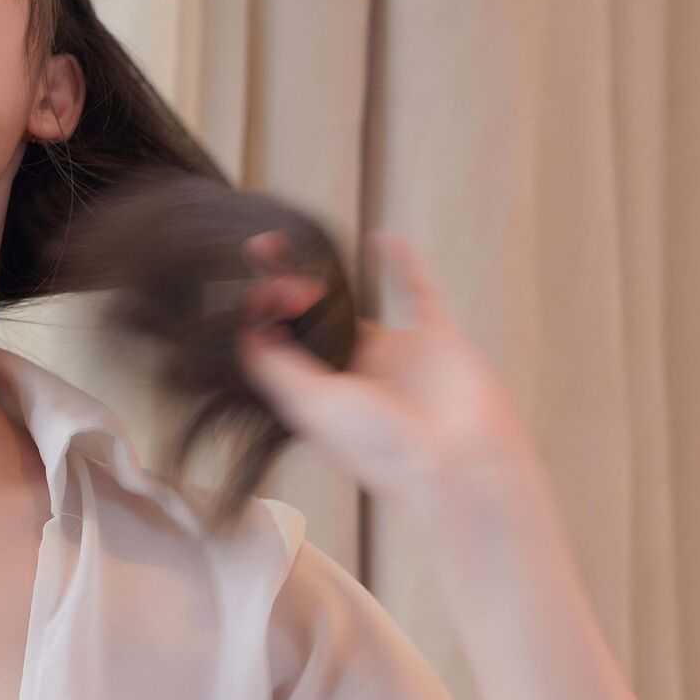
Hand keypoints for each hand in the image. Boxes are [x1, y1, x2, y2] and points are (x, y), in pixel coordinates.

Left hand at [233, 228, 536, 512]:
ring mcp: (392, 354)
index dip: (257, 314)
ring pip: (353, 302)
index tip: (250, 289)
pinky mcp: (434, 338)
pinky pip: (418, 292)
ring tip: (288, 241)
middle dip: (279, 287)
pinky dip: (403, 264)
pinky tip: (383, 239)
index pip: (275, 345)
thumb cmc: (378, 446)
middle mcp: (350, 374)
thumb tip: (242, 329)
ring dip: (324, 273)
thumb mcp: (310, 405)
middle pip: (306, 319)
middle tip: (260, 249)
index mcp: (316, 395)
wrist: (457, 460)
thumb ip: (273, 366)